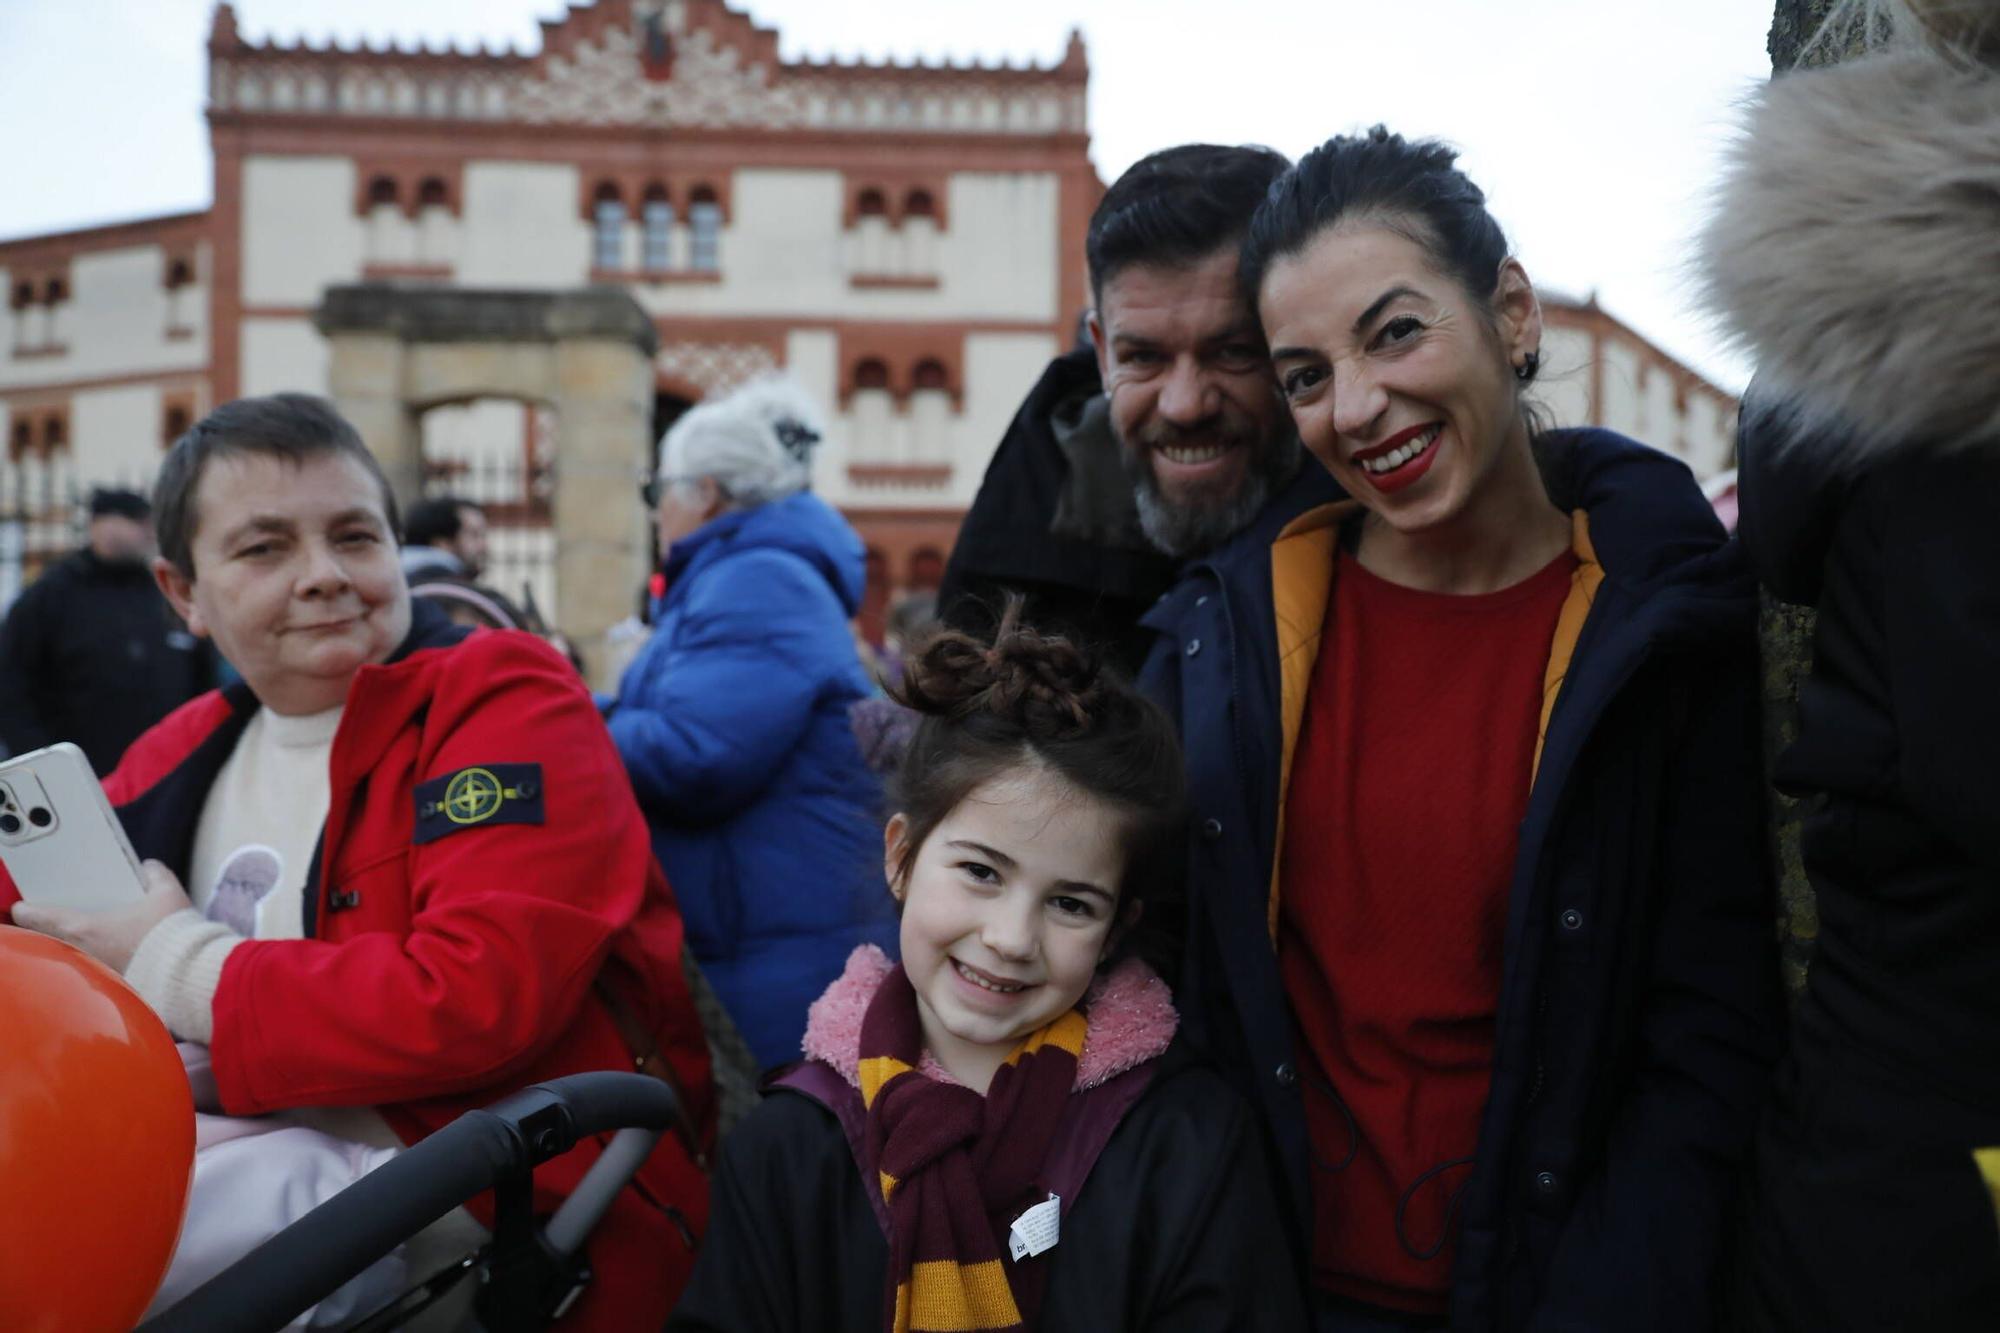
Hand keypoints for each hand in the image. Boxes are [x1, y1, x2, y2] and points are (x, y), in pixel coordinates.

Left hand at [11, 860, 194, 974]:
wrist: (190, 971)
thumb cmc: (172, 931)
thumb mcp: (167, 892)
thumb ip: (155, 874)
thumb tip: (148, 867)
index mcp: (87, 927)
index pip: (40, 917)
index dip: (26, 910)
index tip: (21, 907)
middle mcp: (84, 953)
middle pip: (51, 940)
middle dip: (50, 930)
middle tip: (54, 920)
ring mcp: (97, 972)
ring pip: (72, 957)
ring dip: (74, 948)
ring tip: (84, 938)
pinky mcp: (114, 987)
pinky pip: (94, 971)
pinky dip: (95, 963)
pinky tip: (111, 957)